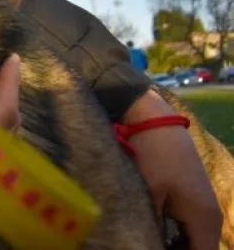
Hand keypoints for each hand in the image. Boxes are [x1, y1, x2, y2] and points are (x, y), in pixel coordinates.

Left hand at [123, 90, 221, 249]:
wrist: (154, 120)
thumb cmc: (152, 156)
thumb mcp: (149, 195)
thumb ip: (154, 228)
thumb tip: (149, 244)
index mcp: (205, 220)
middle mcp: (211, 216)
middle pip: (199, 249)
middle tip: (145, 245)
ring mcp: (204, 205)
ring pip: (194, 239)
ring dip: (175, 244)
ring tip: (148, 240)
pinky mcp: (193, 196)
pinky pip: (189, 226)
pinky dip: (175, 234)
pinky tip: (154, 232)